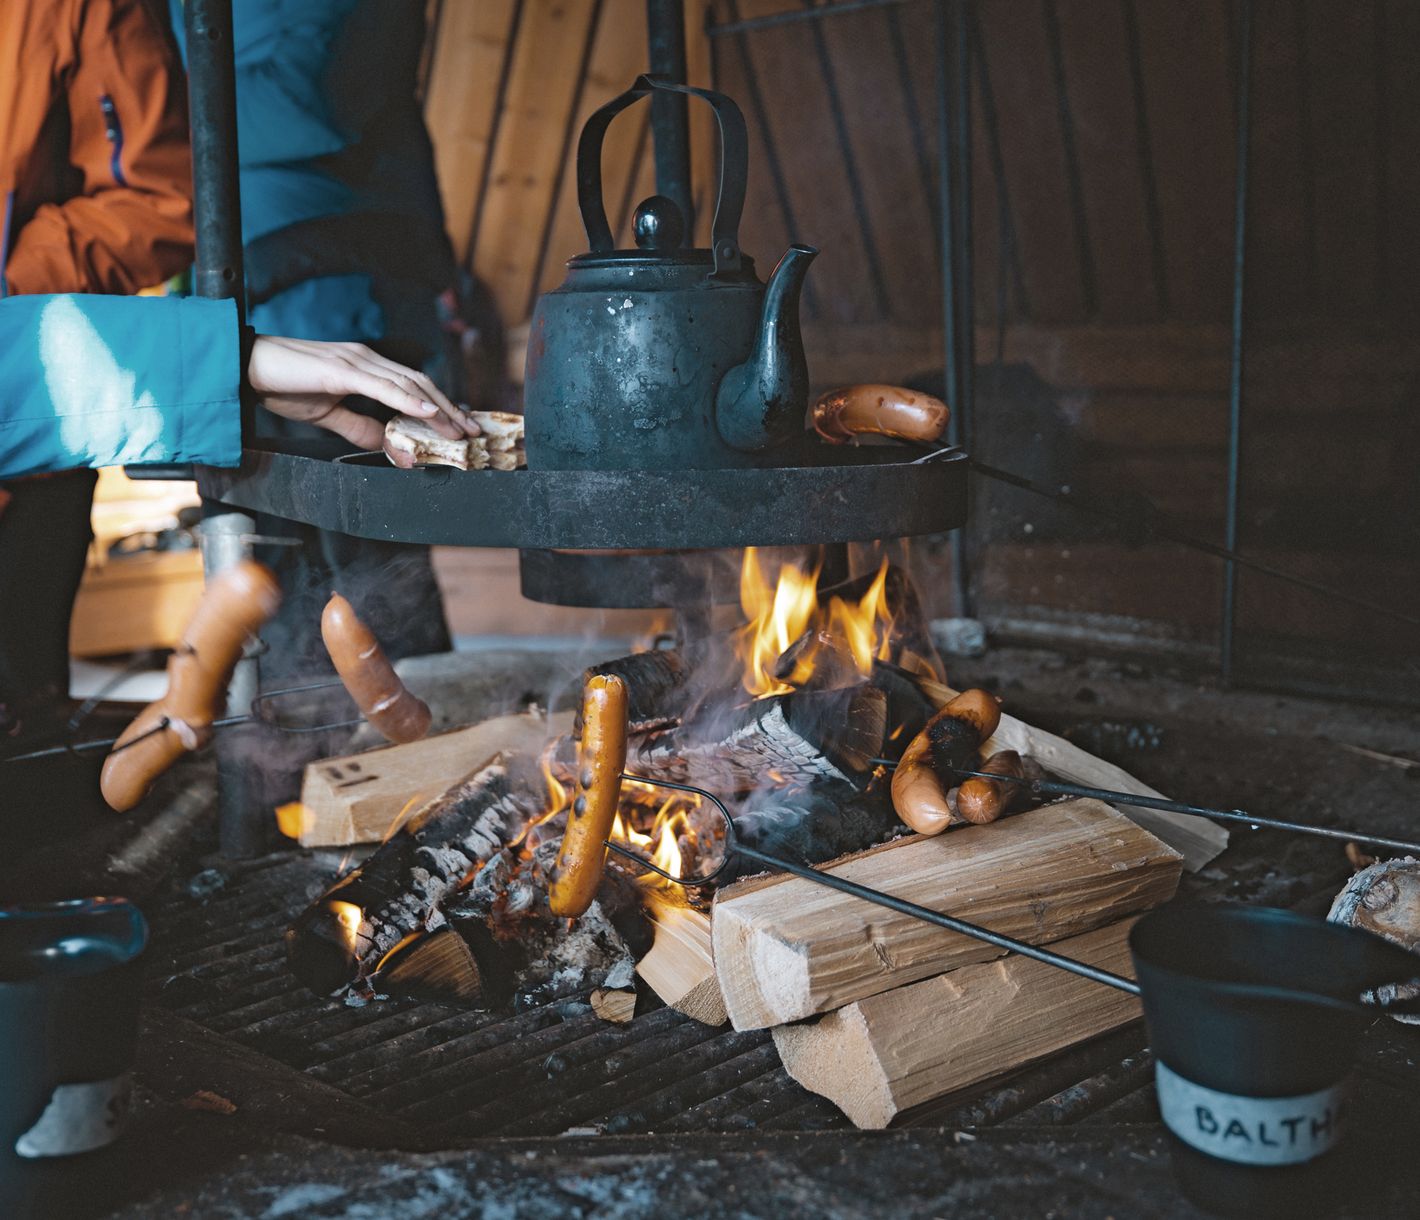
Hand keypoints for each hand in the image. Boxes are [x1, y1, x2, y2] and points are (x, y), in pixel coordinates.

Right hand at [246, 337, 478, 452]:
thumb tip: (383, 442)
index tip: (459, 424)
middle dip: (448, 408)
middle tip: (472, 431)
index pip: (411, 386)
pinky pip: (383, 386)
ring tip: (458, 429)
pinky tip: (427, 413)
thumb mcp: (327, 413)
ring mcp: (356, 361)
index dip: (438, 405)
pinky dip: (409, 400)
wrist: (245, 367)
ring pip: (408, 385)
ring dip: (437, 408)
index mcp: (364, 367)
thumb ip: (357, 425)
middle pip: (419, 384)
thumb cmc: (282, 385)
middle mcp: (366, 359)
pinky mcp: (341, 369)